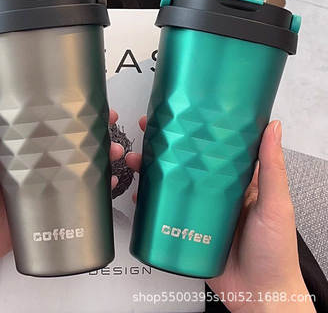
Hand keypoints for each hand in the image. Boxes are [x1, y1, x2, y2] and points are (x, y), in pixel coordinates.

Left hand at [0, 74, 122, 311]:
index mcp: (10, 145)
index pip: (41, 120)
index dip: (64, 107)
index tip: (82, 98)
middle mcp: (28, 161)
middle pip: (65, 140)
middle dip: (90, 131)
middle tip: (109, 123)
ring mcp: (39, 183)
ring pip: (74, 164)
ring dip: (97, 156)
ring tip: (113, 152)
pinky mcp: (45, 205)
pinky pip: (74, 192)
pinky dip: (93, 186)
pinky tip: (107, 181)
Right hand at [126, 117, 315, 312]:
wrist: (260, 295)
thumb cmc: (275, 252)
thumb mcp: (275, 205)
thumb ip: (272, 169)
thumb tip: (273, 128)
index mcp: (236, 182)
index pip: (212, 149)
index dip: (194, 131)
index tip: (180, 116)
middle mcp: (215, 193)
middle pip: (184, 164)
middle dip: (163, 148)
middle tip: (147, 134)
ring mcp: (199, 212)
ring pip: (170, 186)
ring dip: (150, 172)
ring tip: (136, 162)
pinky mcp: (187, 231)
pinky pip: (164, 213)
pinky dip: (149, 203)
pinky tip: (140, 196)